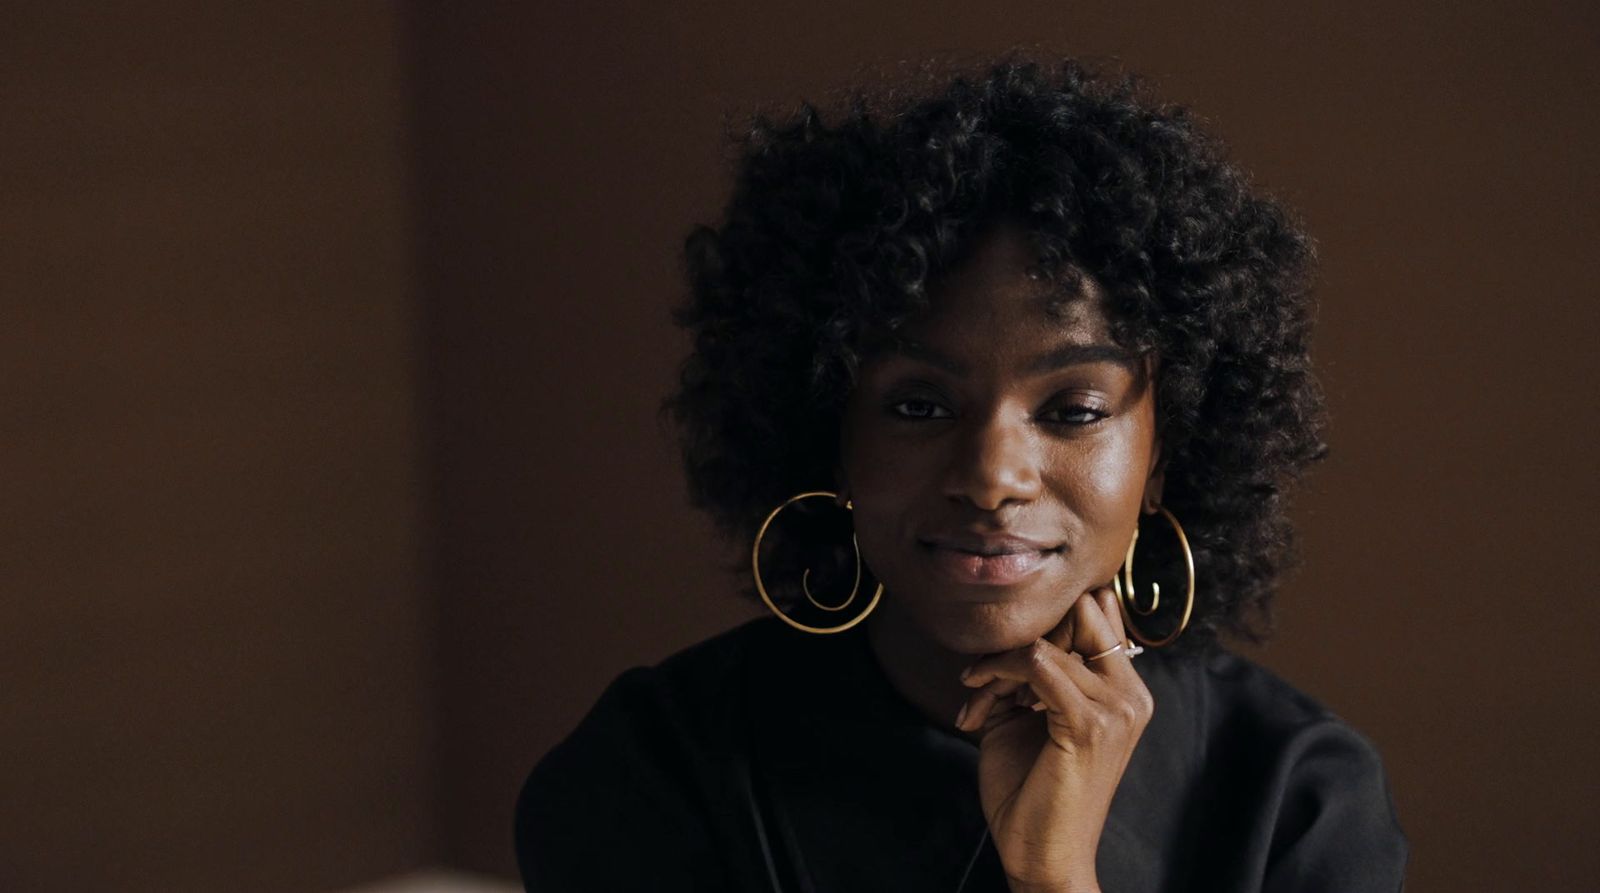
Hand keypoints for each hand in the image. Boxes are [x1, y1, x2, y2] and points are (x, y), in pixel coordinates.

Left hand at [955, 588, 1153, 891]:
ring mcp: (1116, 708)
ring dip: (996, 664)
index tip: (1002, 653)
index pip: (1098, 612)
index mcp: (1124, 690)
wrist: (1040, 856)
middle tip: (985, 671)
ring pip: (1045, 640)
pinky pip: (1037, 663)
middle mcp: (1131, 694)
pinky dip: (997, 675)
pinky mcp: (1089, 724)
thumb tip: (1005, 632)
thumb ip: (1029, 672)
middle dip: (1023, 631)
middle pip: (1081, 609)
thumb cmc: (1031, 791)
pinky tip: (977, 708)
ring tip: (975, 696)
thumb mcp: (1028, 716)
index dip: (1045, 616)